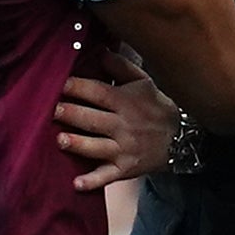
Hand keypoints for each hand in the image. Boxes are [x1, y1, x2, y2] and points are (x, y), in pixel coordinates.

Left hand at [55, 50, 176, 189]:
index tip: (61, 83)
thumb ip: (121, 66)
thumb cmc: (155, 108)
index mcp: (126, 102)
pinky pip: (107, 176)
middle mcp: (124, 126)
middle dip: (72, 114)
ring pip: (97, 147)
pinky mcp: (124, 169)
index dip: (79, 87)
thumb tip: (99, 50)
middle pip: (94, 119)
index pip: (99, 93)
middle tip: (53, 110)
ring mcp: (124, 149)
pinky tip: (76, 184)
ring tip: (60, 140)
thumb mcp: (144, 82)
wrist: (181, 139)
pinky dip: (92, 182)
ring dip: (78, 144)